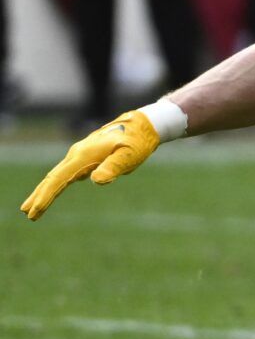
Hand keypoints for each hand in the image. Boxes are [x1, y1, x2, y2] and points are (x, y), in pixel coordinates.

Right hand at [20, 111, 162, 220]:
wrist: (143, 124)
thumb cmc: (138, 141)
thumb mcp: (129, 155)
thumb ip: (113, 167)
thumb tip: (94, 180)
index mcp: (84, 155)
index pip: (59, 179)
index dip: (46, 196)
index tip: (35, 211)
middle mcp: (78, 154)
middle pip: (53, 177)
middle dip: (39, 195)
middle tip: (27, 213)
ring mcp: (81, 154)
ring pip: (58, 174)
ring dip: (45, 190)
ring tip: (33, 206)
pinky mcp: (87, 156)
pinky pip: (67, 172)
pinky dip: (57, 182)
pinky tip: (53, 189)